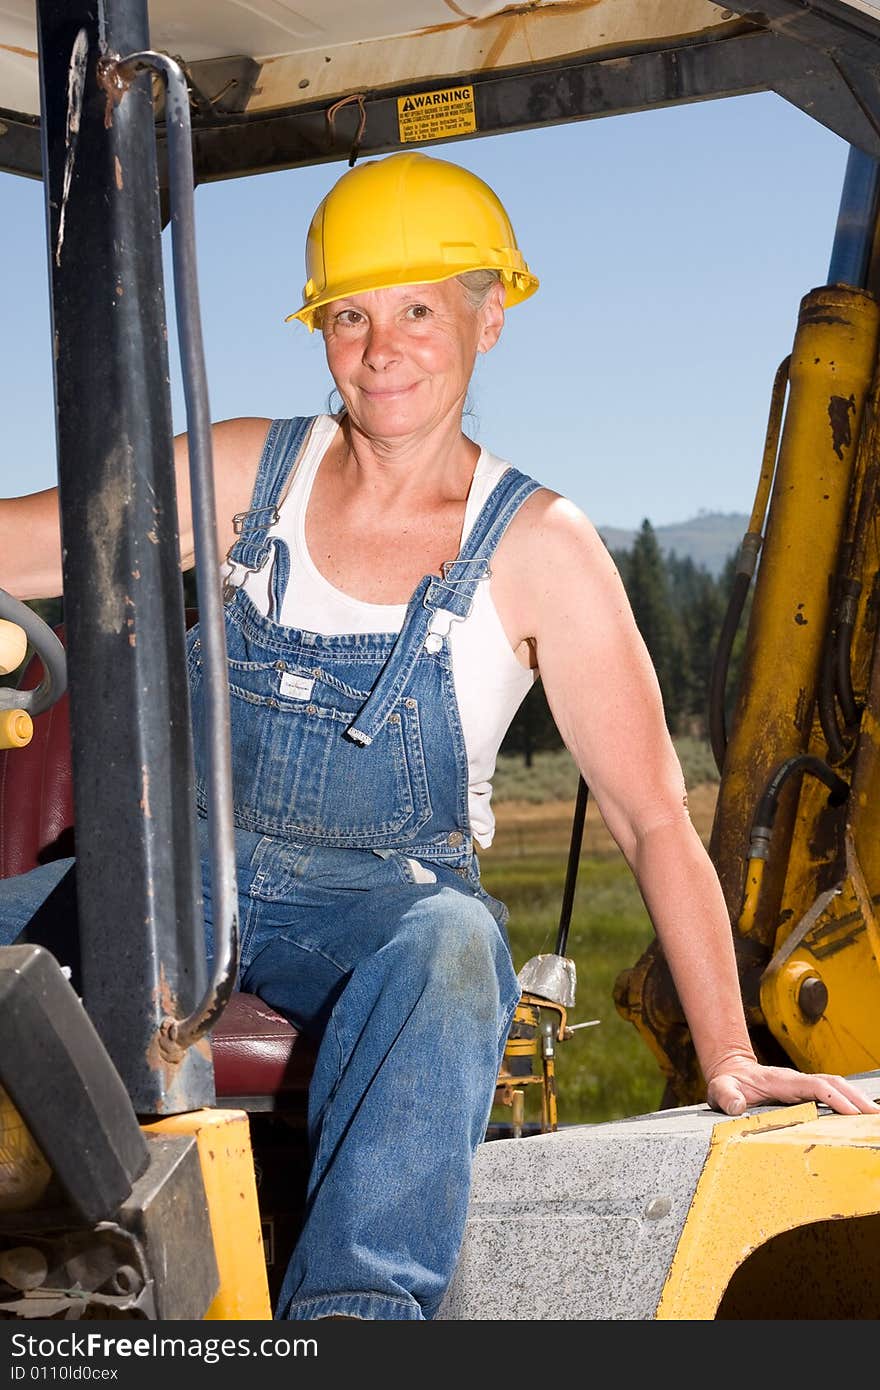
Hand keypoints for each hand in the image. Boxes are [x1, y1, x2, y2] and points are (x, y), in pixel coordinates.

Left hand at [705, 1058, 879, 1116]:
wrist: (730, 1071)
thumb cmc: (727, 1083)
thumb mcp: (720, 1089)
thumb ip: (726, 1096)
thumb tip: (736, 1106)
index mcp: (781, 1081)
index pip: (815, 1086)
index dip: (835, 1097)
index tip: (852, 1113)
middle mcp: (796, 1080)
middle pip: (834, 1083)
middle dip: (856, 1098)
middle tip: (874, 1115)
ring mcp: (801, 1084)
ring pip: (836, 1086)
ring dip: (856, 1098)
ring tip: (873, 1115)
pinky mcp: (803, 1090)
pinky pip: (830, 1092)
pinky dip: (848, 1100)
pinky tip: (858, 1112)